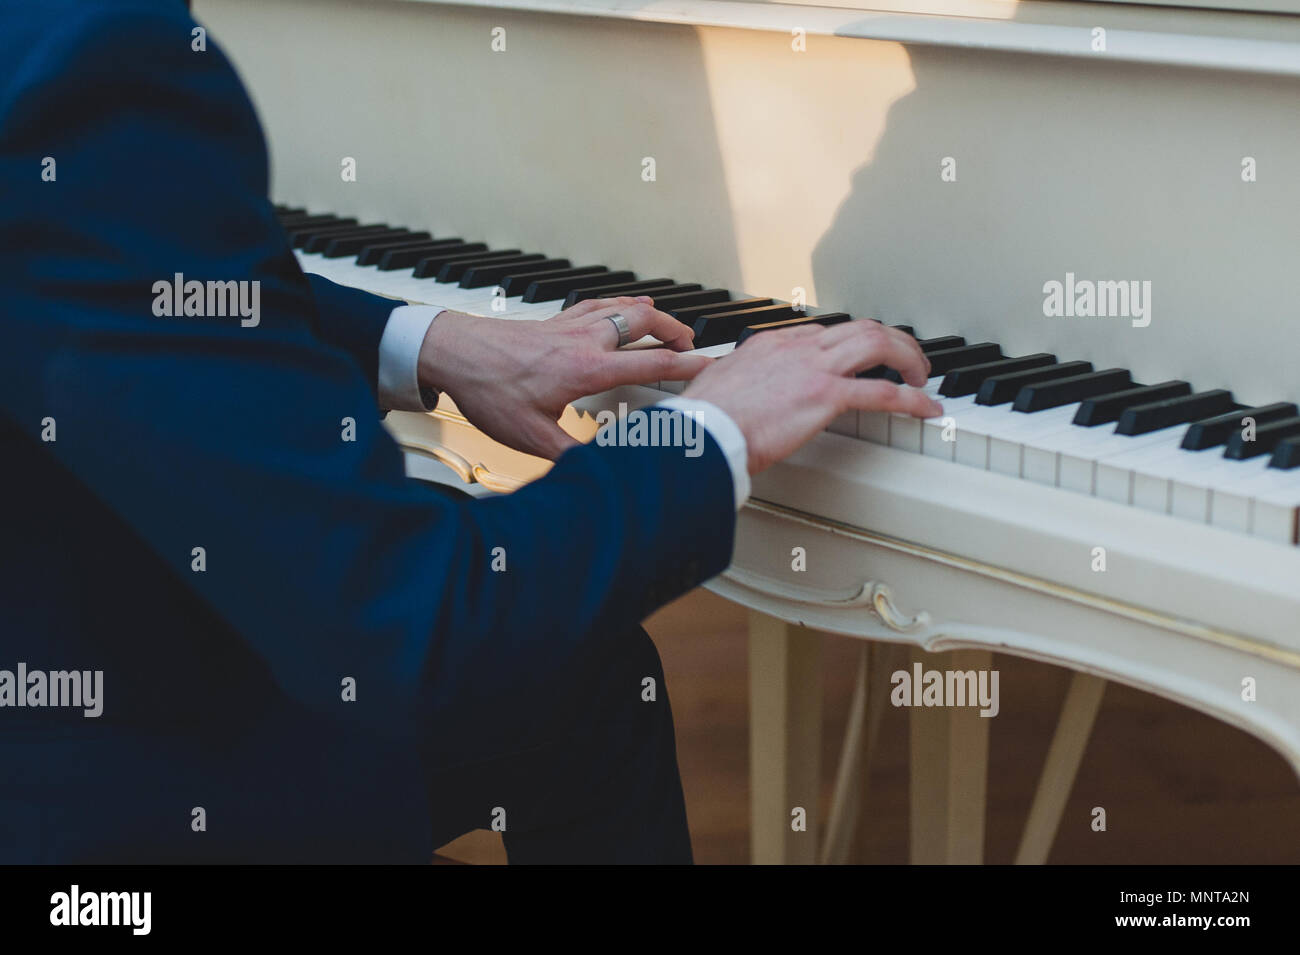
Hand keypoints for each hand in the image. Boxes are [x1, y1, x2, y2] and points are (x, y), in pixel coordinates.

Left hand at [417, 296, 709, 458]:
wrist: (452, 353)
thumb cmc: (487, 388)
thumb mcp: (531, 436)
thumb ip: (570, 456)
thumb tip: (599, 474)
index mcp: (587, 369)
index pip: (651, 364)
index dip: (688, 366)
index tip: (711, 367)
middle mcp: (584, 341)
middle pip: (646, 324)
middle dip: (677, 332)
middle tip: (693, 344)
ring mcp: (570, 325)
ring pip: (624, 309)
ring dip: (652, 316)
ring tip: (668, 324)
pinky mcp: (555, 321)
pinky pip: (598, 305)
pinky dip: (620, 305)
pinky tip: (622, 307)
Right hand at [681, 320, 941, 473]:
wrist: (702, 433)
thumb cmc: (705, 419)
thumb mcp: (717, 385)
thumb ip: (735, 381)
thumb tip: (730, 388)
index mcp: (772, 344)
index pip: (825, 332)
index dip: (853, 345)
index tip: (864, 360)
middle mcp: (797, 348)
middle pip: (860, 328)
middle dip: (893, 342)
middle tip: (909, 361)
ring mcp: (814, 368)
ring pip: (878, 345)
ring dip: (908, 359)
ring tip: (922, 378)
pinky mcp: (826, 396)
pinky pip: (884, 392)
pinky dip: (912, 399)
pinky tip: (925, 409)